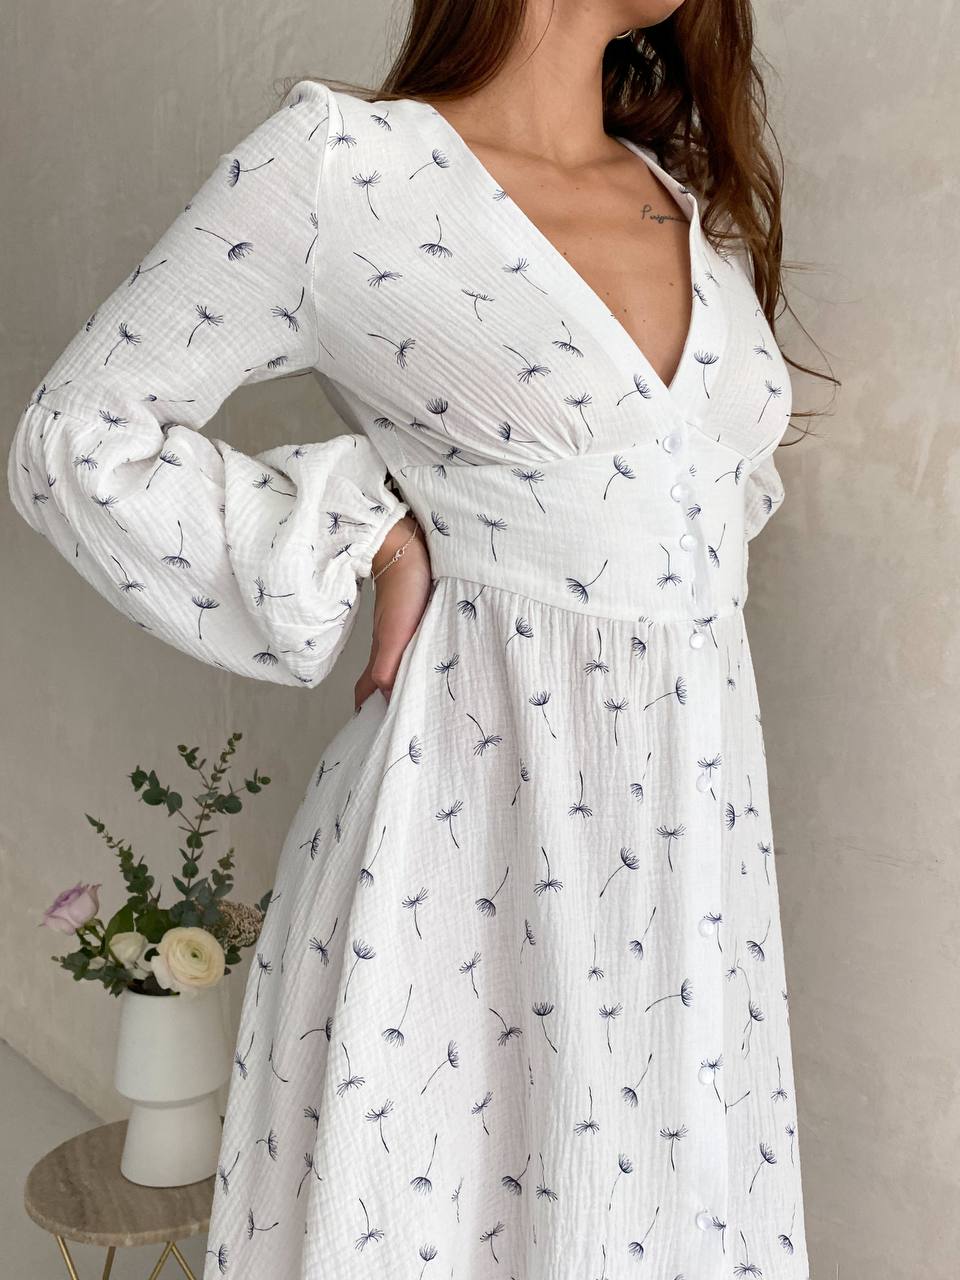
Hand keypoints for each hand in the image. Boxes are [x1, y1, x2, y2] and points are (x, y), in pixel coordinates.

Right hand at [354, 515, 431, 711]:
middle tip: (406, 722)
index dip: (367, 711)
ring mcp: (404, 631)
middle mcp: (391, 646)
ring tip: (424, 700)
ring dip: (407, 682)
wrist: (409, 548)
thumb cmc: (403, 590)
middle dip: (389, 702)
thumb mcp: (395, 633)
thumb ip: (388, 666)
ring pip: (402, 664)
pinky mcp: (418, 617)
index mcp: (383, 654)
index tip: (375, 732)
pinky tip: (435, 662)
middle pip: (384, 680)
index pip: (367, 691)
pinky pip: (417, 647)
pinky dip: (421, 660)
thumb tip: (386, 699)